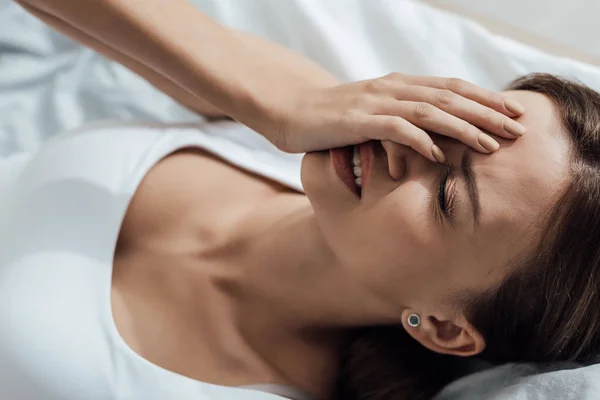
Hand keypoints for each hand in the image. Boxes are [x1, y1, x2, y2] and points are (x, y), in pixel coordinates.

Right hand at [269, 73, 524, 176]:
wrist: (291, 110)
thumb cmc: (334, 117)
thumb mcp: (373, 111)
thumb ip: (402, 115)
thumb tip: (434, 131)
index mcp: (399, 84)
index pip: (451, 87)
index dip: (484, 98)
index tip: (512, 113)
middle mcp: (393, 88)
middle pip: (449, 97)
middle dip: (486, 112)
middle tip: (517, 128)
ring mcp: (376, 102)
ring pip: (430, 111)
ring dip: (463, 127)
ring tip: (490, 145)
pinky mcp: (357, 121)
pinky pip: (395, 128)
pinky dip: (419, 140)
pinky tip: (439, 154)